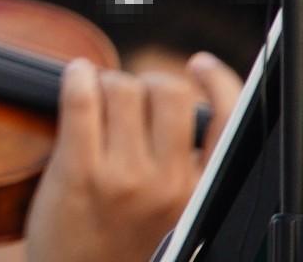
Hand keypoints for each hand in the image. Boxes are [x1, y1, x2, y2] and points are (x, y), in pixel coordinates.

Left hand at [16, 53, 233, 261]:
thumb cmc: (124, 238)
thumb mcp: (174, 208)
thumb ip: (185, 162)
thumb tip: (189, 92)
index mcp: (199, 193)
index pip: (226, 123)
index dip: (219, 82)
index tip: (199, 64)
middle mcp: (169, 186)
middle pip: (168, 91)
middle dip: (147, 83)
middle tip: (131, 96)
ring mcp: (124, 179)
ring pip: (122, 87)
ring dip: (106, 83)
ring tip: (98, 101)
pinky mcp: (78, 171)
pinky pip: (81, 97)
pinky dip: (77, 77)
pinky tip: (75, 77)